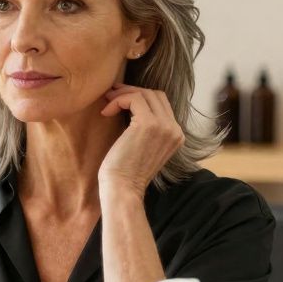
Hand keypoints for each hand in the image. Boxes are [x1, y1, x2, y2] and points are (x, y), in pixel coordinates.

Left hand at [98, 84, 184, 198]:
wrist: (123, 189)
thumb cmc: (125, 172)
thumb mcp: (142, 146)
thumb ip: (146, 128)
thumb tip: (129, 103)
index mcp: (176, 135)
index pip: (162, 103)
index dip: (140, 96)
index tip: (119, 99)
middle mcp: (174, 129)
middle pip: (156, 94)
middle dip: (131, 91)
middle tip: (111, 96)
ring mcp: (164, 126)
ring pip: (145, 93)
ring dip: (122, 95)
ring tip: (107, 104)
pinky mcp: (148, 124)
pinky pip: (133, 98)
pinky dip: (118, 101)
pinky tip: (106, 113)